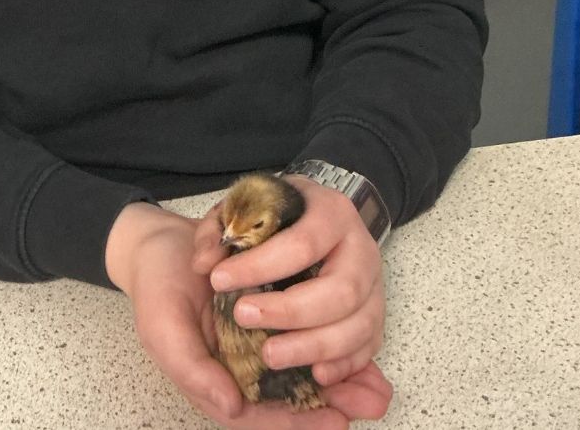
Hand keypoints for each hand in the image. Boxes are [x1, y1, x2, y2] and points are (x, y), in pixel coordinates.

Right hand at [106, 202, 389, 427]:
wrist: (157, 241)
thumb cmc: (157, 288)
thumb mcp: (164, 329)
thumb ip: (193, 370)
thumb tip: (231, 407)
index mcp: (219, 378)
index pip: (262, 414)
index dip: (299, 421)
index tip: (337, 420)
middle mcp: (244, 363)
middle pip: (290, 397)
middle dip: (327, 402)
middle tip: (369, 403)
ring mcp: (259, 336)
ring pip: (304, 369)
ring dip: (338, 375)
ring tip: (376, 388)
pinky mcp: (271, 306)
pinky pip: (305, 334)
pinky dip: (334, 344)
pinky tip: (361, 348)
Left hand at [192, 177, 390, 401]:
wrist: (310, 217)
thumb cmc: (276, 215)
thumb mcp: (244, 206)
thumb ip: (218, 231)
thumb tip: (203, 263)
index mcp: (330, 211)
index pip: (302, 242)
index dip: (260, 265)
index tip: (218, 280)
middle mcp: (360, 247)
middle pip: (339, 289)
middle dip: (291, 311)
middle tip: (243, 317)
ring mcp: (374, 283)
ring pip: (358, 323)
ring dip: (313, 345)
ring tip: (270, 355)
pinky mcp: (375, 314)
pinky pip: (368, 346)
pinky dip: (344, 364)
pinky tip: (314, 374)